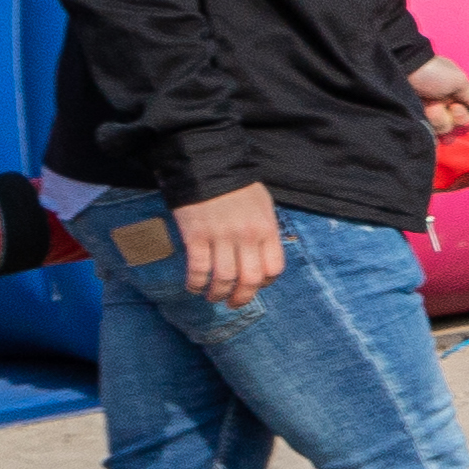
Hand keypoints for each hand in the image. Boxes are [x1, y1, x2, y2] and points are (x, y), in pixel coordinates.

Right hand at [174, 180, 283, 312]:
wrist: (207, 165)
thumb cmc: (237, 186)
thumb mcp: (263, 205)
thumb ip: (265, 230)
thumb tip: (263, 254)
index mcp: (267, 229)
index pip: (274, 268)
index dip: (265, 283)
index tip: (256, 285)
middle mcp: (247, 237)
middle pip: (250, 279)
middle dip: (242, 298)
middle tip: (234, 304)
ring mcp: (221, 237)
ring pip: (224, 278)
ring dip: (218, 294)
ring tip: (213, 297)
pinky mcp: (196, 236)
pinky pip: (198, 269)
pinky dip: (195, 283)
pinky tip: (194, 287)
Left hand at [409, 57, 468, 136]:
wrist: (402, 68)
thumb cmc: (432, 72)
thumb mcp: (457, 80)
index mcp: (452, 96)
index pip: (464, 115)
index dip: (462, 115)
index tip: (455, 106)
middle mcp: (440, 106)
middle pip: (453, 125)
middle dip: (448, 118)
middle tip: (436, 105)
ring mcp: (425, 113)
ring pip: (440, 129)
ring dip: (435, 119)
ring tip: (425, 107)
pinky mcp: (412, 120)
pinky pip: (426, 134)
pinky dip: (427, 133)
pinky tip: (422, 125)